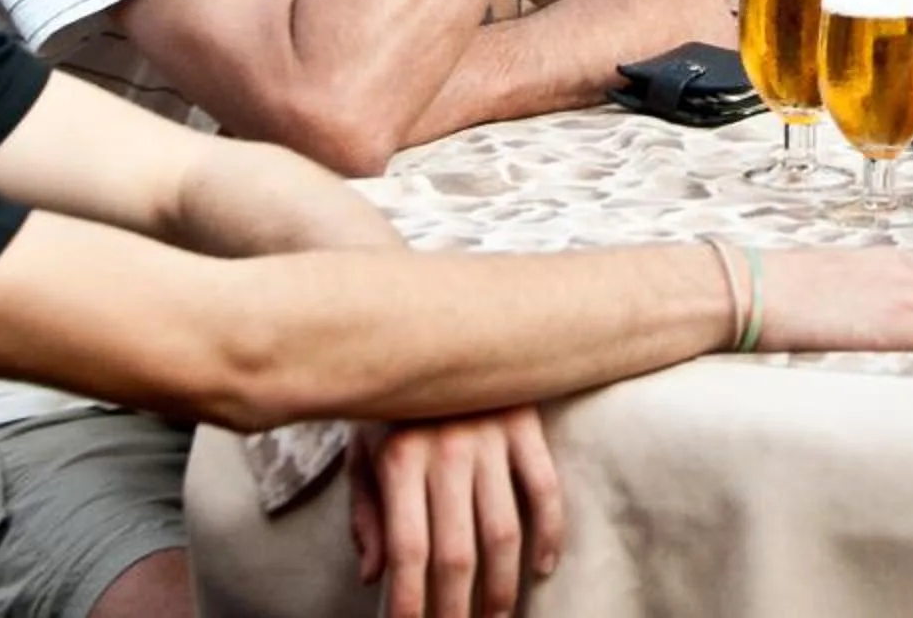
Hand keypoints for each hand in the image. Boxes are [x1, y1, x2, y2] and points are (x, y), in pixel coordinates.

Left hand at [347, 410, 564, 617]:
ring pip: (504, 529)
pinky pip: (545, 487)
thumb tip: (373, 576)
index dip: (411, 601)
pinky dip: (550, 533)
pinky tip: (543, 567)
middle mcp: (446, 448)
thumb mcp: (362, 450)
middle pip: (456, 550)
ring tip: (497, 615)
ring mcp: (492, 436)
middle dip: (456, 606)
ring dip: (503, 584)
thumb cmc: (390, 401)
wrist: (430, 324)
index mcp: (399, 457)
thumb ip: (366, 513)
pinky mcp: (527, 424)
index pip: (408, 550)